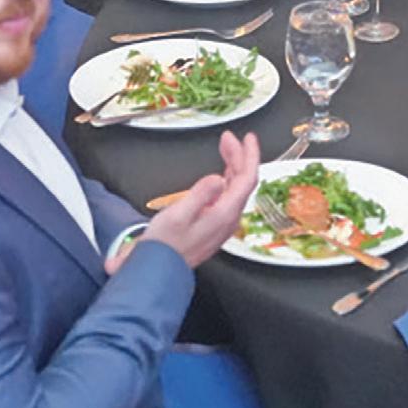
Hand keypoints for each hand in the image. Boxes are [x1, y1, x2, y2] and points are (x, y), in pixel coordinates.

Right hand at [139, 130, 260, 268]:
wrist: (158, 269)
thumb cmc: (164, 245)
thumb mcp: (179, 215)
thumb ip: (200, 194)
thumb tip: (218, 178)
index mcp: (224, 213)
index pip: (247, 179)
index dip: (250, 155)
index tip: (247, 138)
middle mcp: (228, 219)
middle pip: (242, 181)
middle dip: (239, 156)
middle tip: (228, 138)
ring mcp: (222, 223)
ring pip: (235, 188)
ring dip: (232, 165)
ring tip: (225, 149)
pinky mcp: (214, 226)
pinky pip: (228, 196)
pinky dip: (226, 179)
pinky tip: (220, 174)